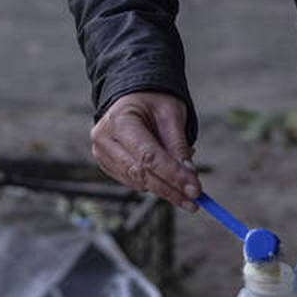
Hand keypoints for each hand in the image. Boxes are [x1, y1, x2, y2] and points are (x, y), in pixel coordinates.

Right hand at [90, 90, 201, 211]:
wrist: (134, 97)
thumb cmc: (152, 101)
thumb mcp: (171, 114)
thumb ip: (178, 145)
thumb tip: (188, 175)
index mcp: (119, 120)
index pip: (147, 156)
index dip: (172, 175)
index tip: (194, 189)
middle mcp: (105, 138)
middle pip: (140, 173)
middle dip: (170, 189)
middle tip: (194, 199)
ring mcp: (102, 153)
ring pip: (137, 182)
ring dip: (164, 188)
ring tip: (185, 183)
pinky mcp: (106, 165)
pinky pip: (133, 182)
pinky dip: (153, 183)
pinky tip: (168, 175)